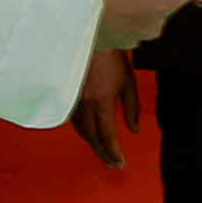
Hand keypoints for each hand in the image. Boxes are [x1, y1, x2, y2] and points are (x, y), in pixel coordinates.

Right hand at [69, 45, 138, 171]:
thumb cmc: (112, 56)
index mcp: (102, 101)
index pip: (107, 135)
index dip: (114, 152)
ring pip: (81, 130)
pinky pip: (74, 120)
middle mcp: (85, 104)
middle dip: (103, 153)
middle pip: (92, 137)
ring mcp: (73, 99)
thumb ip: (132, 108)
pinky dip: (84, 131)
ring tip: (104, 151)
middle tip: (113, 164)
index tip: (121, 164)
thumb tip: (134, 130)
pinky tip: (90, 133)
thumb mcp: (128, 81)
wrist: (90, 37)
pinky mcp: (67, 95)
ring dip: (93, 143)